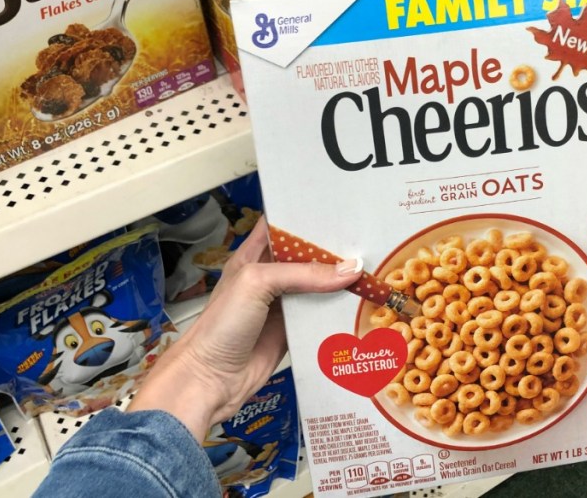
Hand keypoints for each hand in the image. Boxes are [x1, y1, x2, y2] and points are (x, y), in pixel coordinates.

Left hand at [128, 216, 361, 440]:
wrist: (213, 378)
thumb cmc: (222, 325)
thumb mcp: (257, 284)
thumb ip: (303, 273)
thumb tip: (351, 269)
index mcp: (254, 255)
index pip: (282, 225)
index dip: (306, 216)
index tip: (338, 208)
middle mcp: (271, 276)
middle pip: (307, 255)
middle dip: (333, 247)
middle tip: (366, 237)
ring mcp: (284, 303)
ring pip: (318, 285)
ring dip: (340, 279)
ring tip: (373, 266)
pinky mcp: (295, 329)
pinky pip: (321, 315)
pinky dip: (339, 309)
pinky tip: (362, 301)